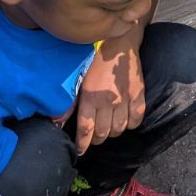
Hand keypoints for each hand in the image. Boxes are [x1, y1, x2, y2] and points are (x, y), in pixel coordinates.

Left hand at [75, 35, 144, 151]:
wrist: (119, 44)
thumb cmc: (95, 60)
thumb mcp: (78, 79)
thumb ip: (69, 102)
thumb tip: (57, 121)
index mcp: (90, 97)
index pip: (86, 129)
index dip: (83, 144)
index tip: (81, 151)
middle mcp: (108, 101)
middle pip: (103, 133)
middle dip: (96, 140)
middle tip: (94, 137)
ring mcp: (125, 99)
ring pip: (119, 129)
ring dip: (112, 132)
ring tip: (108, 127)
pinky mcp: (138, 95)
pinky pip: (136, 120)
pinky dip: (130, 124)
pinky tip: (125, 119)